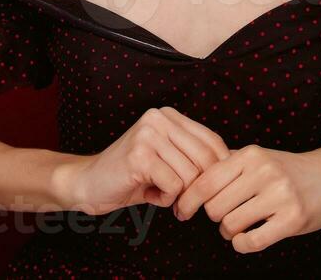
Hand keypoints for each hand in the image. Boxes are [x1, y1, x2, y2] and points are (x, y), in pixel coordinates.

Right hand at [60, 106, 229, 215]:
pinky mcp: (140, 156)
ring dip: (180, 195)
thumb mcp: (167, 160)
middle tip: (186, 204)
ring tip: (160, 194)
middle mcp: (159, 118)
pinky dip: (166, 198)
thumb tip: (234, 166)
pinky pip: (174, 186)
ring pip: (191, 175)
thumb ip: (193, 157)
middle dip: (200, 187)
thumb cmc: (131, 176)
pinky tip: (149, 194)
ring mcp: (148, 135)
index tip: (209, 190)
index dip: (218, 170)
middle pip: (206, 159)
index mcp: (168, 115)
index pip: (212, 141)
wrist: (87, 184)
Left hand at [173, 145, 320, 253]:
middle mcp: (264, 171)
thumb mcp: (259, 157)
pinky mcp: (293, 218)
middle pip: (214, 207)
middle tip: (224, 216)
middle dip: (214, 217)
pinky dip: (242, 244)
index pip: (205, 181)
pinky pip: (252, 241)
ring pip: (230, 225)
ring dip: (228, 232)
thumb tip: (190, 177)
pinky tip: (246, 239)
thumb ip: (228, 165)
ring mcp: (280, 195)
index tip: (181, 211)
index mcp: (251, 155)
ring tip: (239, 226)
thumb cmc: (289, 169)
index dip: (188, 200)